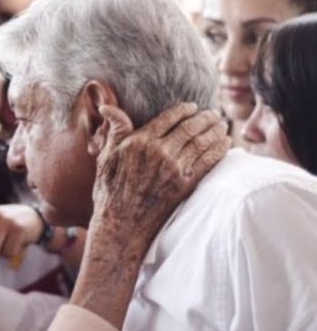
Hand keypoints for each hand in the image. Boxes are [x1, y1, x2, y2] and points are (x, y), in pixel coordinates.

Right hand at [92, 102, 228, 252]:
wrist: (120, 225)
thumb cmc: (110, 191)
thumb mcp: (106, 157)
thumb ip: (114, 130)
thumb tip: (106, 106)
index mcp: (140, 141)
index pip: (170, 117)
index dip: (186, 109)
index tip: (193, 107)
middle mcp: (159, 152)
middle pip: (191, 127)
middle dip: (205, 117)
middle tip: (213, 114)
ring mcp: (174, 169)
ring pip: (203, 142)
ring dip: (216, 131)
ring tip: (221, 126)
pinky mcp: (185, 184)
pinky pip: (208, 161)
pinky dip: (219, 150)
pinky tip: (225, 143)